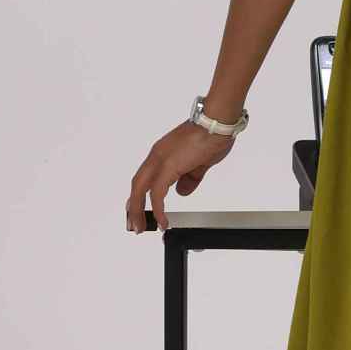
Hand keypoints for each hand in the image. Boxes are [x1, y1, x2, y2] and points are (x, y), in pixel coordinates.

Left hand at [126, 118, 237, 235]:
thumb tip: (182, 191)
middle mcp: (157, 156)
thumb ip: (190, 178)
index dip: (139, 196)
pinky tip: (162, 221)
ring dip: (138, 209)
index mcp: (162, 154)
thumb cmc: (212, 135)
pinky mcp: (168, 166)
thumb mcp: (200, 163)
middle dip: (133, 206)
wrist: (217, 122)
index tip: (137, 210)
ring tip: (141, 227)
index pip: (144, 179)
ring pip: (140, 189)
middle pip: (137, 185)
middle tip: (134, 224)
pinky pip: (157, 193)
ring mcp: (160, 159)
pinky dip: (157, 209)